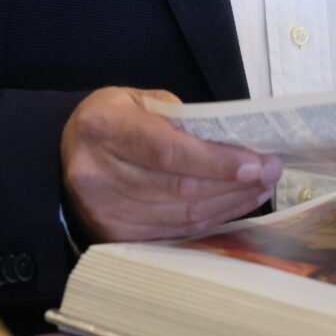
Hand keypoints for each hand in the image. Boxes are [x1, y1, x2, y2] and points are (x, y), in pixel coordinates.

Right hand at [62, 87, 280, 242]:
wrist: (65, 153)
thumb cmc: (111, 121)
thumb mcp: (138, 100)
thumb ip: (180, 118)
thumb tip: (233, 142)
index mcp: (103, 127)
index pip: (168, 150)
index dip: (216, 160)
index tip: (256, 162)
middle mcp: (96, 172)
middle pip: (179, 187)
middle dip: (233, 182)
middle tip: (271, 171)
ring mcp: (103, 210)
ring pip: (181, 215)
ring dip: (228, 202)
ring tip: (259, 186)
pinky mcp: (113, 235)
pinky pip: (174, 232)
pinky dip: (209, 220)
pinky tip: (232, 205)